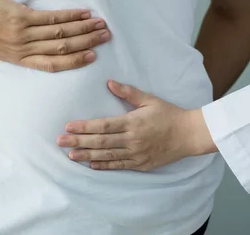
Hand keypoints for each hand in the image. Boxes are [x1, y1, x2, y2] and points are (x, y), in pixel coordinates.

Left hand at [0, 0, 110, 75]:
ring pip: (60, 34)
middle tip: (105, 38)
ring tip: (100, 25)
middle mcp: (24, 50)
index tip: (91, 57)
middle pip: (62, 50)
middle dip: (86, 43)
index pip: (51, 65)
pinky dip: (70, 16)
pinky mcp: (21, 17)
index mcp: (18, 60)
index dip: (74, 62)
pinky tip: (83, 13)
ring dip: (83, 29)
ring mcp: (24, 34)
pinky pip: (51, 19)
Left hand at [56, 80, 215, 170]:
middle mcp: (132, 140)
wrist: (189, 134)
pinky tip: (91, 164)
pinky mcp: (141, 164)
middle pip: (100, 142)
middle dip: (78, 142)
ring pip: (107, 155)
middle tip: (60, 141)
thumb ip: (128, 92)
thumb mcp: (149, 99)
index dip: (84, 127)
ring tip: (70, 155)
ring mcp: (136, 154)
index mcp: (132, 122)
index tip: (68, 127)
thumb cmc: (169, 114)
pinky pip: (119, 165)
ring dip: (87, 155)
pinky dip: (104, 165)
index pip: (103, 126)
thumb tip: (109, 82)